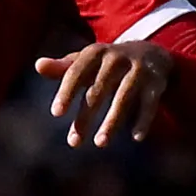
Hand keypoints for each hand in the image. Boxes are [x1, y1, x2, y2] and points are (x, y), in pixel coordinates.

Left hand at [35, 41, 175, 146]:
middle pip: (98, 90)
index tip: (56, 114)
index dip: (67, 92)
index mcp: (95, 52)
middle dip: (85, 116)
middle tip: (74, 143)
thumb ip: (63, 68)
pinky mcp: (157, 83)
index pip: (77, 72)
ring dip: (113, 121)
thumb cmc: (106, 64)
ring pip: (124, 97)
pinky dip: (144, 119)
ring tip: (100, 143)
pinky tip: (136, 137)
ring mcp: (139, 70)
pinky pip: (150, 103)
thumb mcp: (86, 63)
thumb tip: (38, 65)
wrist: (151, 52)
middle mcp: (117, 58)